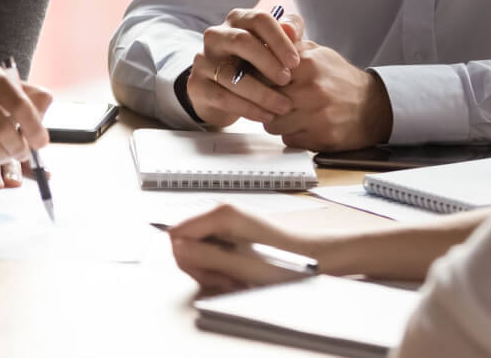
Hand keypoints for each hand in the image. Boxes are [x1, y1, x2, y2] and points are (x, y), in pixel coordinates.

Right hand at [166, 202, 326, 292]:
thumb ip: (206, 256)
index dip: (187, 258)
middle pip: (186, 242)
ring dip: (213, 269)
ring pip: (198, 249)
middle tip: (225, 278)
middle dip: (202, 266)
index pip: (177, 233)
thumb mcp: (242, 265)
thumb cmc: (286, 261)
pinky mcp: (233, 230)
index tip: (208, 272)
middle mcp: (221, 211)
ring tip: (235, 278)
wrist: (314, 257)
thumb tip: (177, 250)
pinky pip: (212, 250)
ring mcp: (227, 221)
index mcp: (221, 213)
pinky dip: (221, 266)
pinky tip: (238, 273)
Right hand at [187, 8, 305, 126]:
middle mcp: (217, 36)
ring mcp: (203, 60)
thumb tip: (291, 30)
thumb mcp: (272, 47)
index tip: (295, 62)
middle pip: (241, 41)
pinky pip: (223, 98)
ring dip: (262, 93)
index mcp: (238, 20)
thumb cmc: (253, 63)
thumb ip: (287, 34)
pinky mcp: (197, 85)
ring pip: (232, 75)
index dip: (280, 40)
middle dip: (268, 62)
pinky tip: (266, 115)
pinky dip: (248, 109)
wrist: (221, 90)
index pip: (259, 20)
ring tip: (283, 106)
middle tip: (287, 80)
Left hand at [264, 41, 392, 149]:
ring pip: (273, 124)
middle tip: (273, 101)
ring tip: (289, 114)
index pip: (263, 74)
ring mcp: (317, 116)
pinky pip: (288, 140)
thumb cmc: (339, 79)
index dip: (259, 80)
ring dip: (277, 121)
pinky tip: (303, 126)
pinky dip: (292, 135)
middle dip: (265, 102)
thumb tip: (262, 41)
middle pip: (265, 101)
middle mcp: (312, 90)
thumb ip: (289, 46)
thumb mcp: (317, 53)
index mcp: (307, 64)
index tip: (261, 82)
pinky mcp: (322, 138)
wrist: (373, 106)